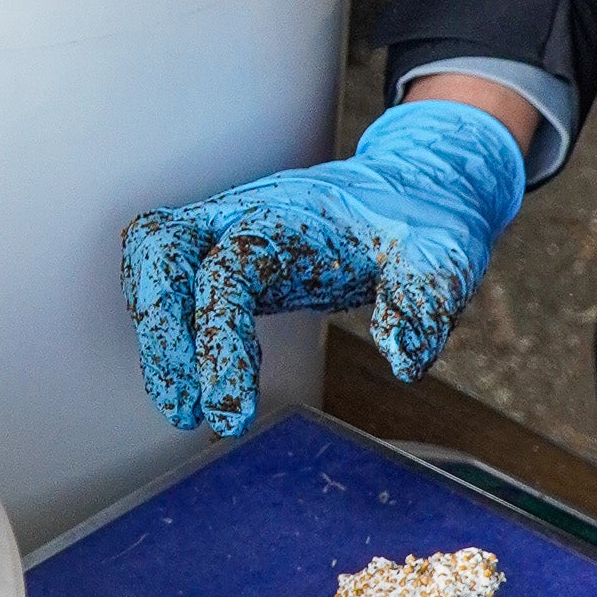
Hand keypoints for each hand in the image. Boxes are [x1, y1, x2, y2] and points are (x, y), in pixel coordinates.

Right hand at [121, 99, 526, 436]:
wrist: (417, 182)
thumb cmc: (424, 219)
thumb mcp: (444, 257)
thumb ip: (422, 302)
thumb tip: (402, 360)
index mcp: (289, 218)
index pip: (225, 271)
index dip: (215, 342)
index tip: (229, 413)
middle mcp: (243, 214)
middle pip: (159, 251)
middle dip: (160, 336)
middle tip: (185, 410)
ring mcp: (228, 229)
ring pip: (153, 260)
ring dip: (157, 336)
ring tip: (184, 404)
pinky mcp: (227, 251)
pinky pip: (171, 276)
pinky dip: (171, 326)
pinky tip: (207, 373)